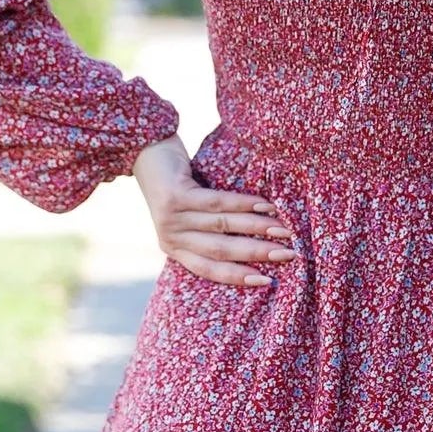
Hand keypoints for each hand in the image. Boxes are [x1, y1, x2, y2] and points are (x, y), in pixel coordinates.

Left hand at [132, 135, 298, 287]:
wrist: (145, 150)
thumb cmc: (177, 184)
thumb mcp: (188, 214)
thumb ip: (209, 230)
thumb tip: (256, 241)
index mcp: (175, 248)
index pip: (210, 269)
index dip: (239, 276)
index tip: (268, 281)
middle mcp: (171, 238)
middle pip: (220, 250)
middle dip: (257, 254)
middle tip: (287, 254)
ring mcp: (172, 217)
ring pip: (222, 226)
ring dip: (257, 229)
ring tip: (283, 230)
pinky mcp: (176, 196)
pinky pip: (216, 203)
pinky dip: (244, 206)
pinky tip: (265, 206)